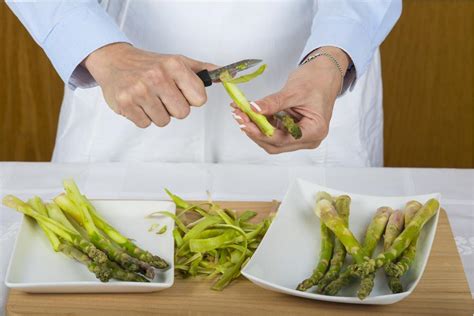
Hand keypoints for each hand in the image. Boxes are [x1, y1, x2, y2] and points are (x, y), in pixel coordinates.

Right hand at [84, 43, 216, 127]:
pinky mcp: (125, 103)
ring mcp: (140, 90)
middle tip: (163, 96)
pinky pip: (145, 124)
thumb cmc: (149, 64)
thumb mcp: (177, 61)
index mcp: (174, 65)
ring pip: (163, 121)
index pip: (199, 99)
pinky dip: (142, 116)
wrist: (115, 60)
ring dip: (158, 113)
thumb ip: (202, 70)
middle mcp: (157, 76)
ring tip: (149, 98)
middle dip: (174, 108)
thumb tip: (224, 75)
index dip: (192, 99)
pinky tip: (138, 102)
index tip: (182, 92)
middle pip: (182, 113)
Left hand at [232, 46, 349, 153]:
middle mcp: (308, 138)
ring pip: (272, 139)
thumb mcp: (293, 91)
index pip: (283, 140)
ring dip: (256, 128)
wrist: (325, 73)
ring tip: (241, 114)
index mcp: (314, 131)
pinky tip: (248, 114)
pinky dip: (261, 123)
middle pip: (276, 144)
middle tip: (239, 117)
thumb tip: (254, 109)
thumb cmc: (317, 80)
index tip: (245, 123)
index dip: (261, 133)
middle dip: (255, 132)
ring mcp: (300, 136)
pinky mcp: (292, 129)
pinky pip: (274, 131)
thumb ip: (273, 103)